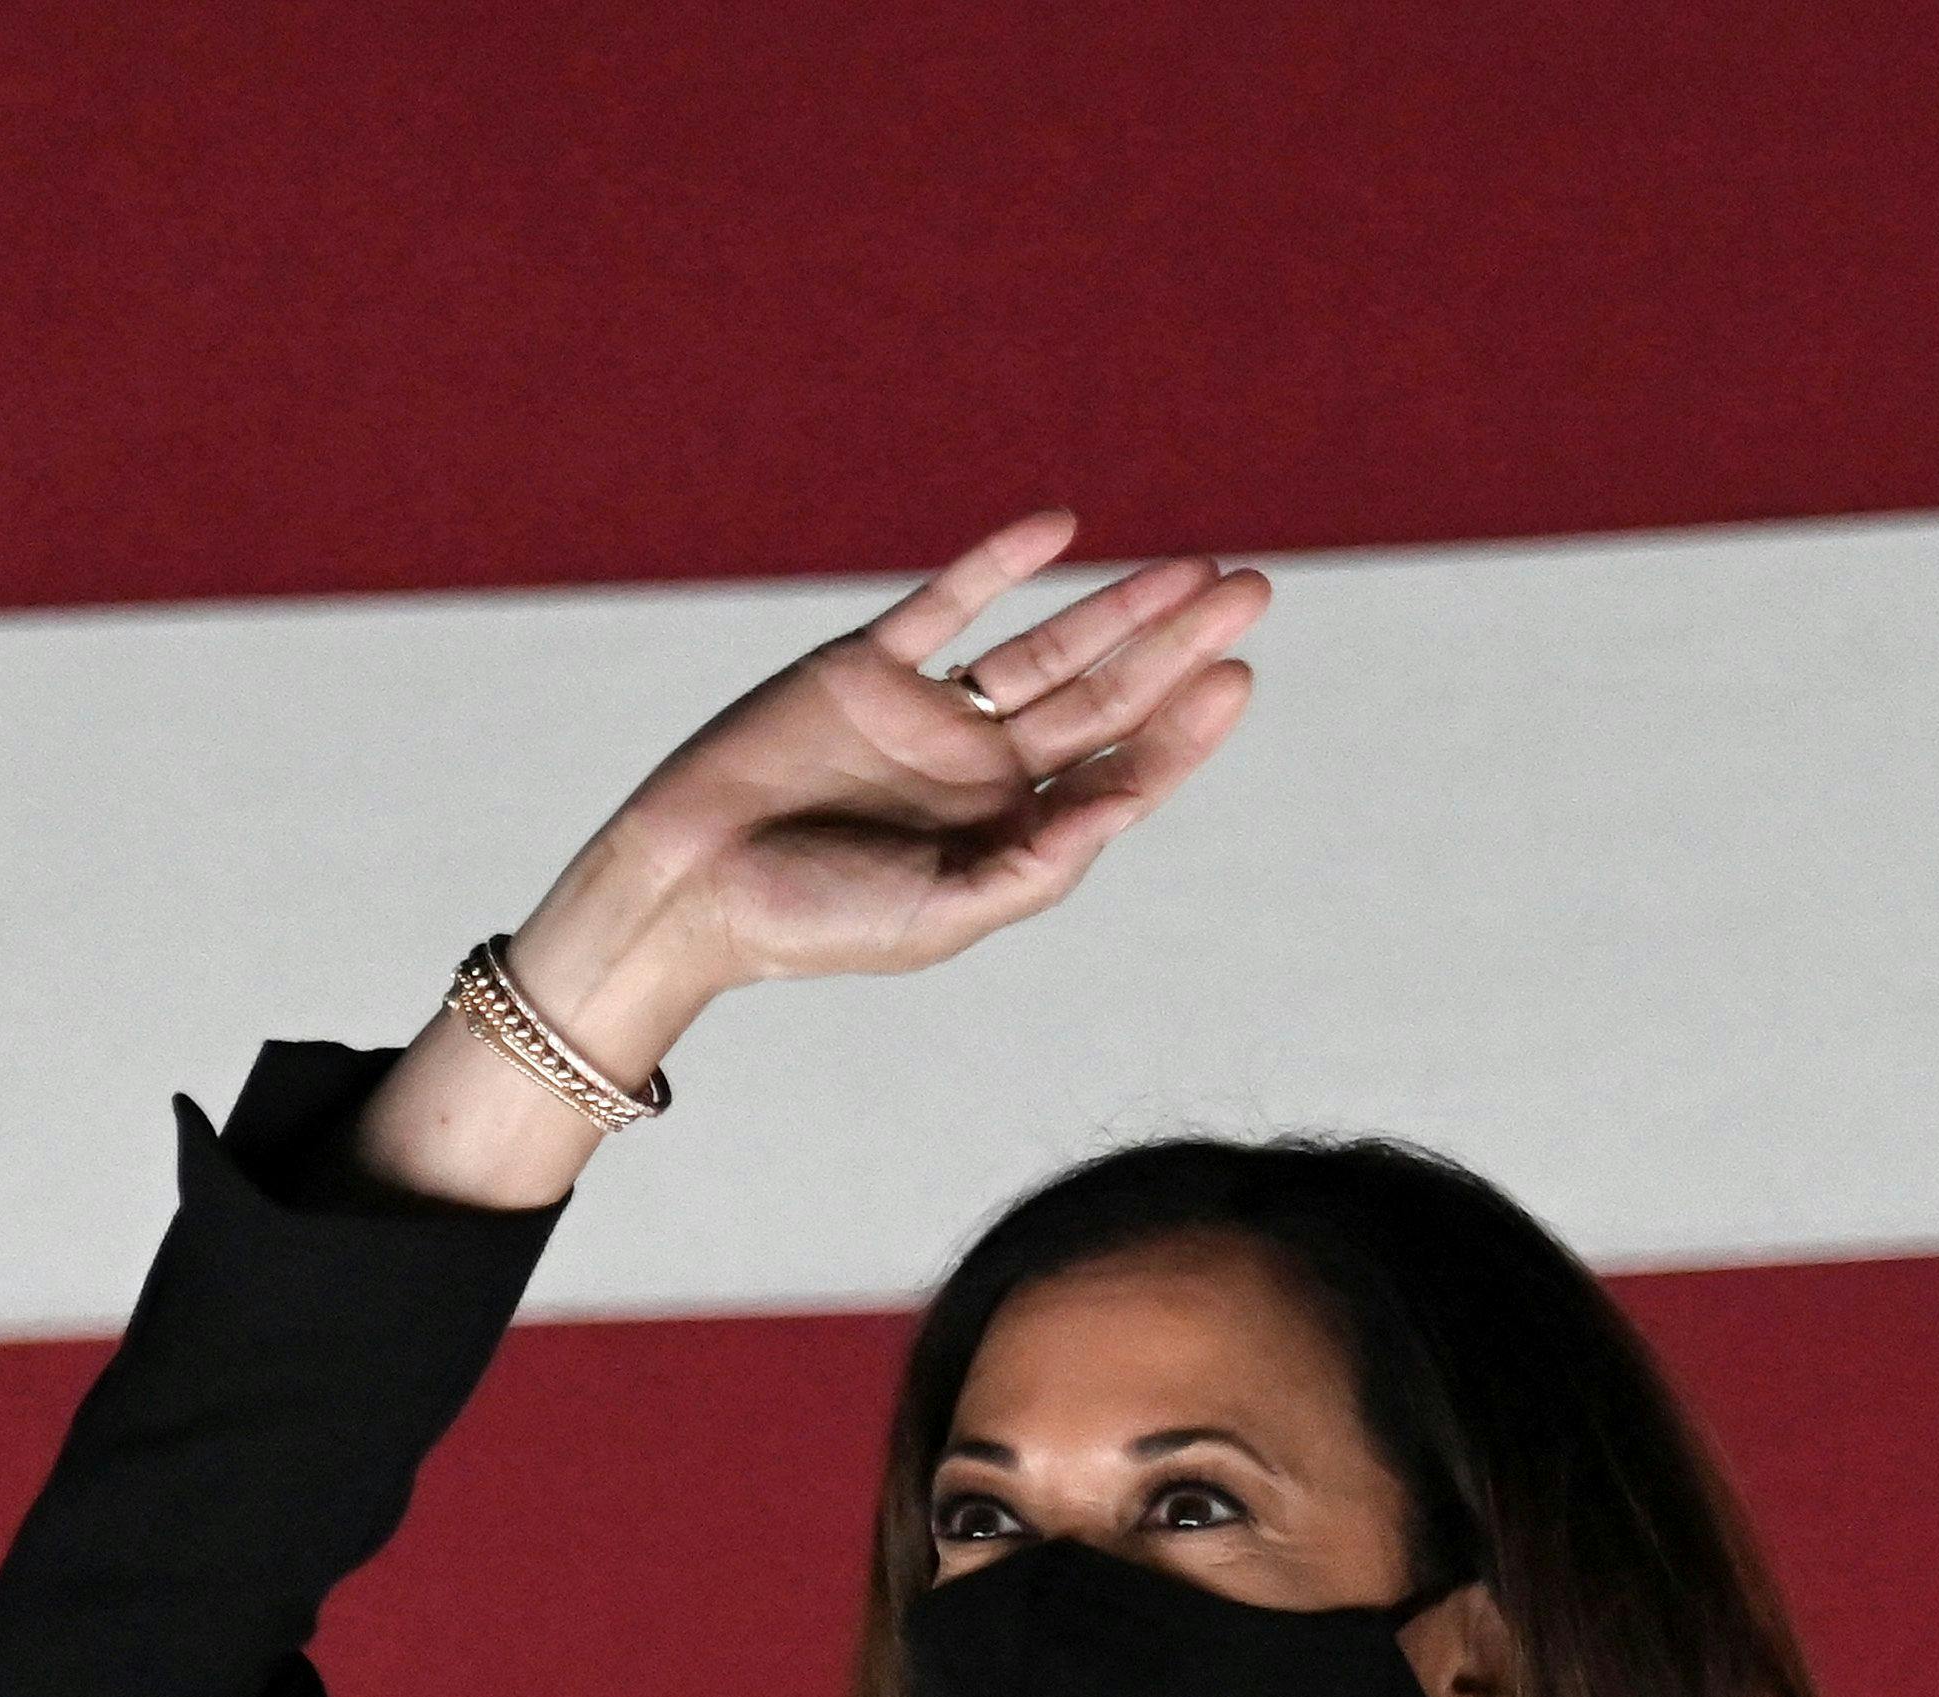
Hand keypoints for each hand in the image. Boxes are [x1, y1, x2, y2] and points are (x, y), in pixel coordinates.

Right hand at [353, 510, 1267, 1207]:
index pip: (1119, 770)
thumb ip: (1036, 864)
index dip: (1185, 727)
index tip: (1236, 676)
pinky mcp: (865, 668)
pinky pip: (947, 605)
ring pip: (1046, 644)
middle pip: (1103, 696)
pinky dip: (998, 563)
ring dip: (1119, 603)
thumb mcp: (940, 916)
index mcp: (1005, 834)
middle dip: (1178, 645)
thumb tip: (1125, 804)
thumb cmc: (810, 924)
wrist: (684, 888)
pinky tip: (1059, 529)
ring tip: (1195, 567)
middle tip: (1253, 593)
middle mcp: (979, 770)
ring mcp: (927, 714)